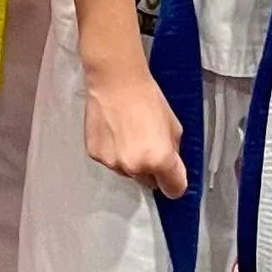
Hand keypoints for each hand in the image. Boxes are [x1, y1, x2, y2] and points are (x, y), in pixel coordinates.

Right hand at [84, 61, 186, 196]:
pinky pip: (111, 161)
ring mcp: (113, 163)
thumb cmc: (145, 97)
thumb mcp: (174, 127)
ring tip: (128, 134)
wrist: (115, 81)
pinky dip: (114, 152)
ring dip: (131, 161)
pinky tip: (115, 132)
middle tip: (148, 144)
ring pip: (128, 172)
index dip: (175, 182)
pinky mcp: (96, 155)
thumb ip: (174, 153)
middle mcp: (135, 166)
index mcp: (160, 160)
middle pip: (149, 182)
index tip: (173, 177)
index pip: (174, 190)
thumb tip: (172, 167)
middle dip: (152, 170)